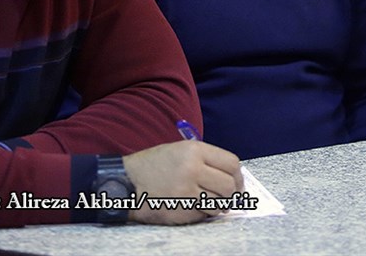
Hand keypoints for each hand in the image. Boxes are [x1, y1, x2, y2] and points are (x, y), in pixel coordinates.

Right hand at [124, 140, 243, 224]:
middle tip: (227, 198)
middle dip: (231, 194)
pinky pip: (203, 214)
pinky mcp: (179, 209)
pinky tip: (191, 207)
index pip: (232, 163)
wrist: (126, 182)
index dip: (238, 176)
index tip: (238, 184)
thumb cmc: (155, 165)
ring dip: (217, 206)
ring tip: (208, 202)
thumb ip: (206, 160)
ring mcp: (185, 191)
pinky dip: (202, 213)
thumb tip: (233, 177)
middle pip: (229, 186)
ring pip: (218, 203)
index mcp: (195, 150)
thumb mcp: (181, 150)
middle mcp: (192, 169)